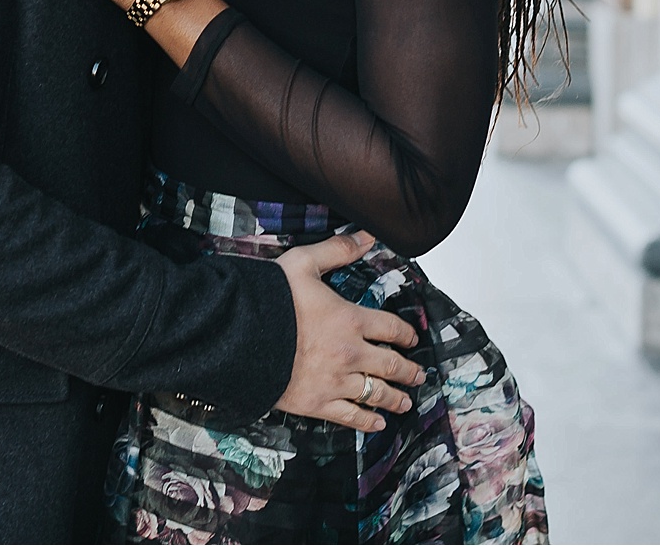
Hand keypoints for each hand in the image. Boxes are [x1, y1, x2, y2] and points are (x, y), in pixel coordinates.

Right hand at [273, 231, 423, 431]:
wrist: (240, 336)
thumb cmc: (270, 299)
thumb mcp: (304, 263)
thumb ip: (337, 250)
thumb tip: (367, 236)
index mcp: (350, 319)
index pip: (390, 328)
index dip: (406, 334)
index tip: (413, 339)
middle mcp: (350, 353)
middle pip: (390, 365)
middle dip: (408, 371)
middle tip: (419, 375)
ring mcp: (336, 381)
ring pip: (376, 393)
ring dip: (395, 399)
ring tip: (405, 402)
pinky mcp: (318, 402)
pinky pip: (350, 417)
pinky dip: (367, 422)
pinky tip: (377, 424)